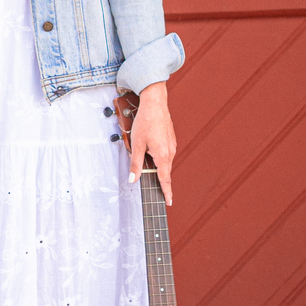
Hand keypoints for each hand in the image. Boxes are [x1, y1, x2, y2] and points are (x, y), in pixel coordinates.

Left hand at [128, 81, 175, 205]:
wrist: (155, 103)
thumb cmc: (145, 121)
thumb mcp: (137, 144)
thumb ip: (135, 164)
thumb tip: (133, 179)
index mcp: (163, 156)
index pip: (165, 180)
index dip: (166, 192)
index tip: (168, 202)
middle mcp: (170, 152)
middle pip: (164, 172)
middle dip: (159, 180)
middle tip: (156, 190)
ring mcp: (172, 146)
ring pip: (164, 162)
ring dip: (157, 166)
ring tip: (147, 162)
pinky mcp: (171, 140)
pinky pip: (165, 154)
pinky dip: (159, 157)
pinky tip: (150, 151)